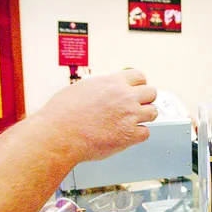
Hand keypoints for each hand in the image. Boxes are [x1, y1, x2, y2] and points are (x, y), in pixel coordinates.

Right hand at [36, 69, 157, 161]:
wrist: (59, 134)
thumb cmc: (63, 113)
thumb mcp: (81, 88)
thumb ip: (100, 87)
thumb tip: (104, 89)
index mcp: (113, 82)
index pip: (139, 76)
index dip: (138, 84)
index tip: (136, 90)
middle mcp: (125, 97)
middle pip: (152, 93)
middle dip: (145, 99)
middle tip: (136, 106)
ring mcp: (130, 116)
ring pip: (153, 112)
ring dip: (145, 116)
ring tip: (132, 121)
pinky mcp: (130, 135)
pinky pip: (146, 133)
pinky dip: (138, 135)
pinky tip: (127, 135)